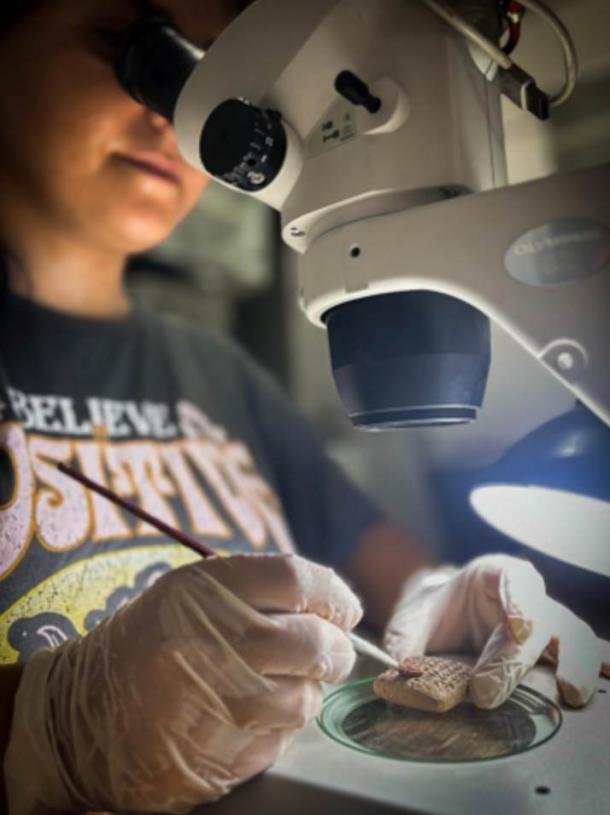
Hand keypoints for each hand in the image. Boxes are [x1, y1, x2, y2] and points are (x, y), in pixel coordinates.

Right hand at [5, 554, 361, 813]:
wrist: (82, 719)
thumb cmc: (150, 646)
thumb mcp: (190, 595)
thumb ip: (258, 591)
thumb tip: (337, 607)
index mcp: (200, 591)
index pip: (297, 579)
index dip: (335, 594)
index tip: (344, 608)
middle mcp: (206, 642)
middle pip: (312, 641)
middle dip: (335, 647)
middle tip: (330, 649)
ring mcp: (211, 704)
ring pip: (304, 697)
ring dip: (307, 690)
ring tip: (280, 683)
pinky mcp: (216, 756)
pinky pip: (281, 739)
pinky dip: (281, 725)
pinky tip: (251, 715)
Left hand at [384, 554, 608, 708]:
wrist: (445, 622)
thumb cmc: (433, 615)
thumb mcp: (411, 619)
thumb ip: (404, 641)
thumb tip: (400, 669)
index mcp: (495, 574)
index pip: (515, 579)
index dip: (519, 601)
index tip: (518, 627)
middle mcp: (528, 598)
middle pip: (538, 621)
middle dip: (513, 659)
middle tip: (483, 692)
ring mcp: (547, 627)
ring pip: (573, 638)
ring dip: (574, 663)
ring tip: (569, 692)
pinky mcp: (555, 656)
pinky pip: (582, 658)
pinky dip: (593, 669)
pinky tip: (588, 690)